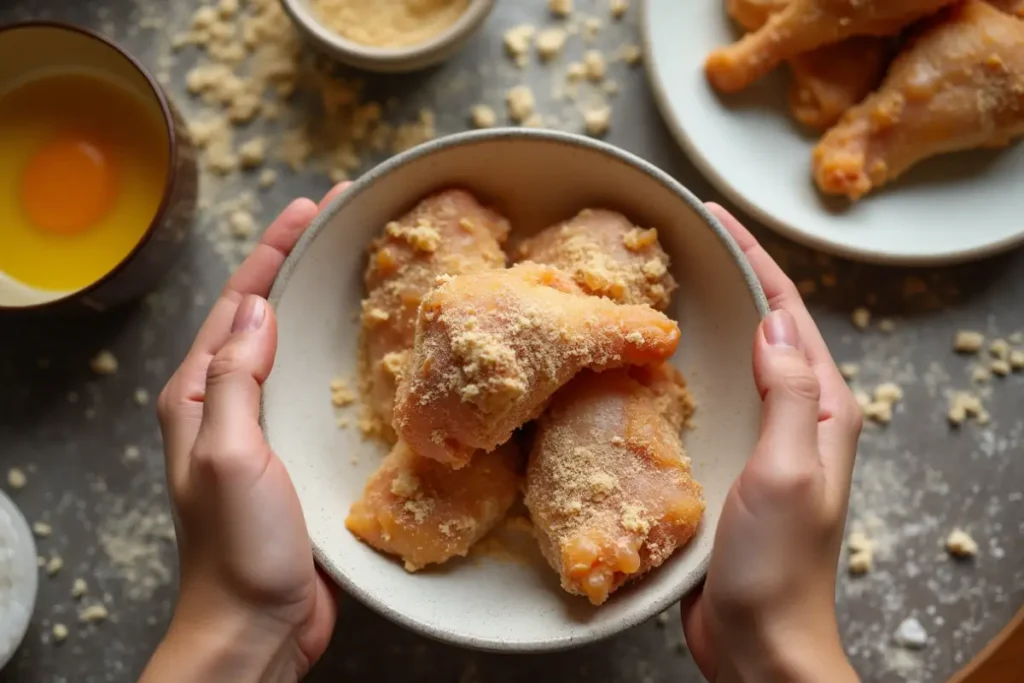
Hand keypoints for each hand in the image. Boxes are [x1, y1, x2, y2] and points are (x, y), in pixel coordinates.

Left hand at [143, 183, 349, 682]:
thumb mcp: (228, 454)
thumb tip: (260, 309)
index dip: (272, 251)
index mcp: (200, 396)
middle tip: (339, 222)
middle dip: (294, 264)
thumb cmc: (237, 547)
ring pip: (289, 349)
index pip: (237, 305)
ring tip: (354, 269)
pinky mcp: (293, 455)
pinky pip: (312, 389)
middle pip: (261, 316)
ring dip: (316, 305)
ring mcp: (261, 430)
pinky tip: (364, 350)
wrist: (256, 626)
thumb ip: (238, 379)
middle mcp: (226, 405)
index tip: (309, 207)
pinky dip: (334, 356)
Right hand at [680, 205, 862, 682]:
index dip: (755, 258)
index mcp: (823, 408)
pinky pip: (706, 398)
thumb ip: (792, 395)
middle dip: (727, 277)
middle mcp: (795, 416)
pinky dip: (680, 368)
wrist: (759, 641)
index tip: (714, 216)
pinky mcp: (726, 464)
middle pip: (762, 326)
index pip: (789, 312)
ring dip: (702, 320)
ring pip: (731, 360)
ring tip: (657, 285)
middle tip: (678, 240)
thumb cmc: (779, 566)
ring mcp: (759, 440)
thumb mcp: (790, 472)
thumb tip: (773, 322)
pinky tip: (644, 362)